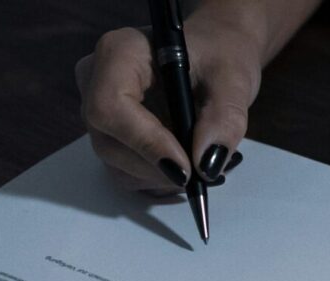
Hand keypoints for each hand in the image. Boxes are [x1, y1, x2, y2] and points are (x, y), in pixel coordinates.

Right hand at [76, 9, 265, 193]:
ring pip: (116, 165)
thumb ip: (225, 118)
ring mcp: (97, 112)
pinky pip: (125, 172)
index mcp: (119, 52)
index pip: (110, 106)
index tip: (186, 168)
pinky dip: (160, 179)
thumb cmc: (220, 55)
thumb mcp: (233, 79)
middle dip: (159, 167)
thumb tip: (206, 165)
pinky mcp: (109, 136)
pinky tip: (188, 164)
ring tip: (204, 164)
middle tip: (206, 171)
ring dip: (163, 177)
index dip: (145, 142)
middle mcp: (96, 81)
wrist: (215, 56)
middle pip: (109, 143)